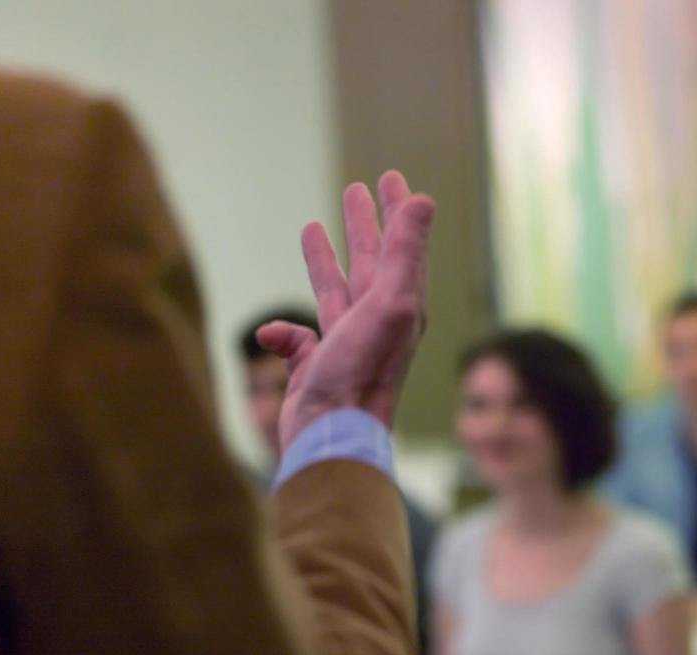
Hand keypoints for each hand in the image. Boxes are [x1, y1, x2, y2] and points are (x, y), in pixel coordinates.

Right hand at [257, 171, 434, 449]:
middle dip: (364, 225)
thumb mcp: (389, 304)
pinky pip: (298, 339)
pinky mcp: (317, 369)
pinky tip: (273, 331)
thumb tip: (423, 200)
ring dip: (326, 259)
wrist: (333, 434)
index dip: (398, 210)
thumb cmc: (362, 371)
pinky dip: (285, 331)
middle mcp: (378, 323)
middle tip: (356, 190)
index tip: (391, 178)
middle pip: (371, 263)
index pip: (402, 246)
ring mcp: (347, 345)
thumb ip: (404, 252)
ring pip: (337, 291)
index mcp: (402, 306)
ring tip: (312, 227)